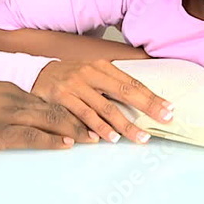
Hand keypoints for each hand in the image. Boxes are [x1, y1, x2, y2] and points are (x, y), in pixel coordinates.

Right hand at [0, 77, 91, 150]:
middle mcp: (16, 99)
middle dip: (84, 118)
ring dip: (75, 130)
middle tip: (104, 127)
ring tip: (95, 137)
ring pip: (50, 120)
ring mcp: (8, 115)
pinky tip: (67, 144)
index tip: (92, 114)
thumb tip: (19, 106)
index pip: (52, 98)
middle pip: (59, 107)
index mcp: (14, 89)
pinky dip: (52, 140)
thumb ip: (5, 97)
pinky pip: (31, 136)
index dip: (75, 108)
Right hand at [31, 60, 172, 144]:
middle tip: (163, 119)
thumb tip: (141, 100)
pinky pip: (83, 114)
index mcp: (101, 66)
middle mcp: (90, 73)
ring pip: (105, 107)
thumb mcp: (91, 72)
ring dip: (124, 124)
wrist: (36, 74)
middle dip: (146, 106)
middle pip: (123, 92)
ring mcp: (76, 85)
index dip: (151, 96)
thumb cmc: (69, 76)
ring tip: (139, 137)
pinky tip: (109, 138)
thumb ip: (111, 83)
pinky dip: (97, 127)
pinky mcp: (62, 97)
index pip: (131, 82)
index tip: (168, 108)